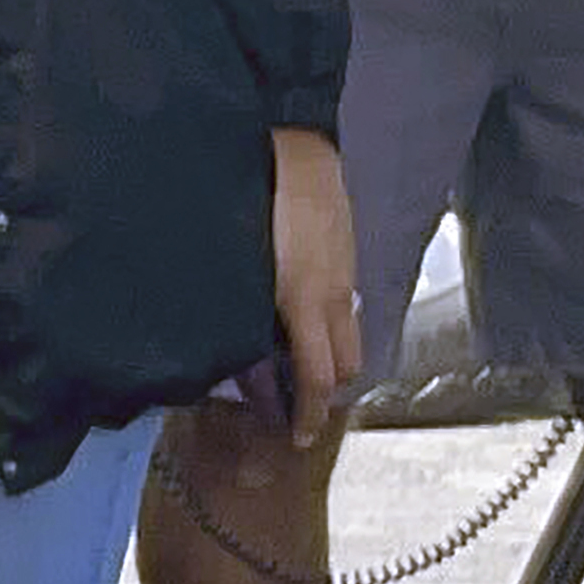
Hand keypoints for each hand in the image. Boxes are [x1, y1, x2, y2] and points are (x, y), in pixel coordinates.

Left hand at [267, 127, 363, 440]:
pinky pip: (344, 303)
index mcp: (302, 299)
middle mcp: (332, 293)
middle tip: (295, 405)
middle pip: (345, 363)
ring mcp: (344, 272)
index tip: (297, 439)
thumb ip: (239, 313)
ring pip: (348, 332)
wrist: (296, 143)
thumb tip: (236, 359)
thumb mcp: (235, 262)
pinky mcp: (345, 254)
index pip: (315, 375)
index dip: (307, 414)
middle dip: (326, 390)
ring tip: (298, 365)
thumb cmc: (253, 199)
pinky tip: (301, 317)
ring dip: (330, 356)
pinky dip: (329, 323)